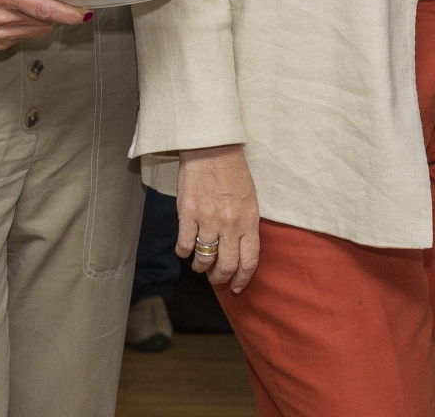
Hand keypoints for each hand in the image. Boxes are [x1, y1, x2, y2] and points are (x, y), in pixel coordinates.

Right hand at [0, 0, 93, 48]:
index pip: (45, 10)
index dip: (68, 13)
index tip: (84, 13)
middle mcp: (2, 18)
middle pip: (46, 21)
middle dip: (54, 10)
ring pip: (39, 30)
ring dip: (41, 18)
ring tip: (23, 2)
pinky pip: (26, 36)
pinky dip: (28, 25)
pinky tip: (13, 14)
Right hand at [176, 144, 261, 293]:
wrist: (212, 149)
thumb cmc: (233, 172)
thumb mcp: (250, 199)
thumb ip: (247, 225)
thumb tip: (239, 249)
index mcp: (249, 220)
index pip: (249, 261)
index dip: (242, 279)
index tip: (236, 286)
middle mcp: (230, 224)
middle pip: (226, 265)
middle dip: (220, 279)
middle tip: (216, 279)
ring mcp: (208, 220)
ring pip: (204, 258)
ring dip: (201, 267)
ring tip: (199, 265)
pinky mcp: (188, 214)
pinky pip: (185, 244)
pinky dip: (184, 252)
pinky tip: (185, 250)